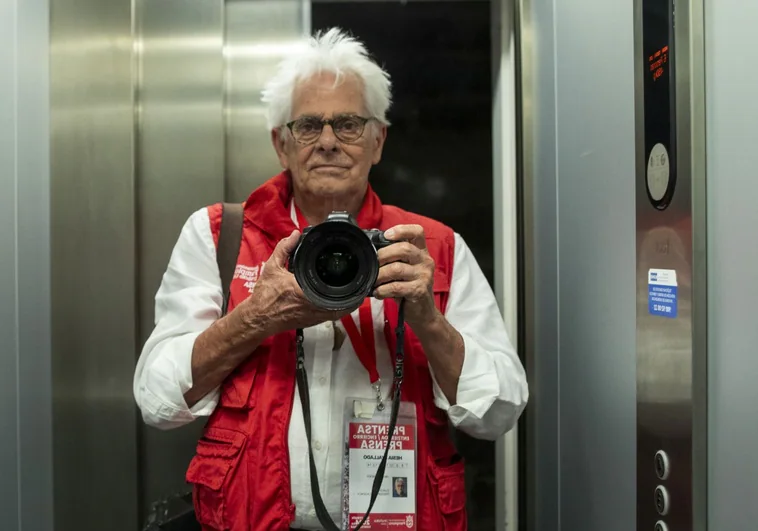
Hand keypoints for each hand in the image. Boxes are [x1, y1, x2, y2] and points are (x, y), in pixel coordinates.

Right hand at [235, 230, 355, 333]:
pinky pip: (332, 317)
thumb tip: (295, 235)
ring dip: (348, 303)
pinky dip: (339, 310)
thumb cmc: (264, 296)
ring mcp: (314, 316)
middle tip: (358, 282)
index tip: (353, 274)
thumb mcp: (272, 268)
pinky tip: (341, 302)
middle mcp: (313, 306)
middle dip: (352, 293)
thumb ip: (284, 249)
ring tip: (355, 292)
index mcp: (304, 292)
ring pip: (340, 312)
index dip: (346, 282)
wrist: (258, 318)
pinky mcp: (312, 322)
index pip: (332, 289)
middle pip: (342, 303)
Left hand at [373, 224, 437, 325]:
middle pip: (403, 248)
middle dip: (383, 255)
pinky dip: (382, 290)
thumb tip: (370, 250)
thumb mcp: (404, 269)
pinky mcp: (419, 290)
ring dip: (380, 275)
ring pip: (397, 268)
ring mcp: (424, 276)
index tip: (386, 235)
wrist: (422, 312)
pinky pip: (396, 286)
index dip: (401, 230)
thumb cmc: (409, 288)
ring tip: (374, 281)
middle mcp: (425, 261)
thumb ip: (394, 258)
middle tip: (373, 264)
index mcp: (421, 252)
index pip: (417, 232)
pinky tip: (378, 292)